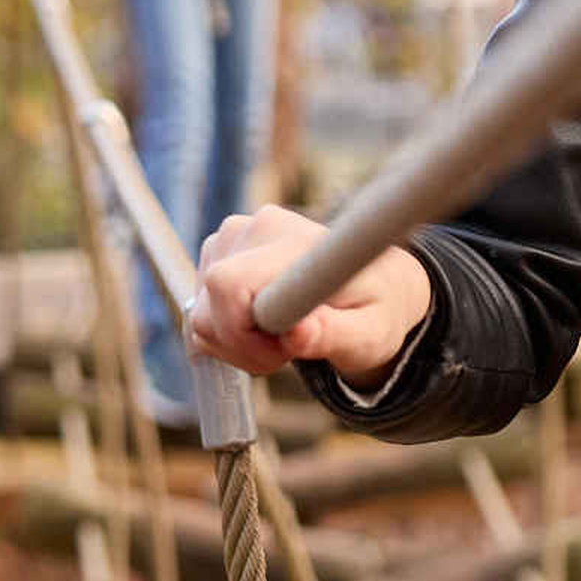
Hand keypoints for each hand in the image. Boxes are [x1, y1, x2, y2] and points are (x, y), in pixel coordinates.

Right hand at [188, 206, 433, 382]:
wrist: (379, 283)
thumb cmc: (378, 310)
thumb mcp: (370, 334)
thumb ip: (334, 334)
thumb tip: (295, 334)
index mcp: (295, 243)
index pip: (229, 283)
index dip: (243, 334)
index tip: (284, 351)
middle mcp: (257, 228)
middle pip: (209, 308)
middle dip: (242, 347)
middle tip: (288, 353)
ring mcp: (233, 235)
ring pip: (202, 314)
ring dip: (236, 342)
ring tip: (283, 340)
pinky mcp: (220, 249)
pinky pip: (201, 310)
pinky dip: (227, 332)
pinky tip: (264, 330)